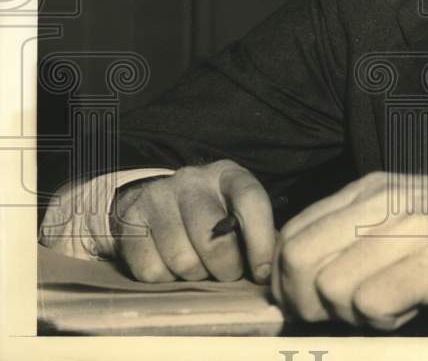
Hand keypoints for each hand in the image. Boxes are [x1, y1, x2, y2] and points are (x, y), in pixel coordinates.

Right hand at [110, 159, 274, 283]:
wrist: (155, 199)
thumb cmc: (210, 211)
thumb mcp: (236, 208)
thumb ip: (256, 231)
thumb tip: (270, 269)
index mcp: (228, 174)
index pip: (251, 201)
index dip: (261, 240)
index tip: (262, 272)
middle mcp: (192, 180)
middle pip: (213, 239)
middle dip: (226, 268)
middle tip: (228, 273)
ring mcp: (158, 197)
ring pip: (182, 260)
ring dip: (196, 275)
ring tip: (200, 267)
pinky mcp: (130, 219)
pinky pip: (152, 271)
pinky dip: (166, 280)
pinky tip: (172, 266)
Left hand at [272, 172, 427, 329]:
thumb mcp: (402, 209)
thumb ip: (353, 229)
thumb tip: (298, 274)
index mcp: (369, 188)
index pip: (292, 234)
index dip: (286, 279)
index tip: (308, 302)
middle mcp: (381, 201)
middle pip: (297, 259)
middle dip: (304, 302)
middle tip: (337, 315)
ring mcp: (407, 229)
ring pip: (329, 287)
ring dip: (349, 314)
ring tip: (387, 305)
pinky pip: (371, 305)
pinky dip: (382, 321)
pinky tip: (409, 310)